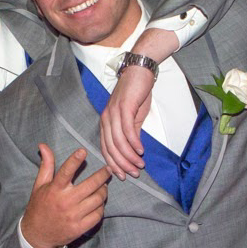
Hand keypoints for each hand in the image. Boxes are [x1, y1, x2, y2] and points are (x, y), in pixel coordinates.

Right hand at [20, 145, 110, 247]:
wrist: (36, 235)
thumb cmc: (39, 207)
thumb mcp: (40, 185)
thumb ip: (46, 165)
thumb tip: (43, 145)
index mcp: (54, 189)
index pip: (66, 172)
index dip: (75, 160)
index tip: (83, 151)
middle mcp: (65, 202)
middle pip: (90, 185)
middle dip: (103, 175)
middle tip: (108, 170)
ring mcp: (73, 216)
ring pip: (98, 200)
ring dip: (103, 191)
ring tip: (103, 187)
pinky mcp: (80, 228)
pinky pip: (98, 215)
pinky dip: (101, 208)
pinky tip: (99, 203)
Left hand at [98, 62, 156, 178]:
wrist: (139, 72)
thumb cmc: (136, 94)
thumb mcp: (133, 117)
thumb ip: (131, 133)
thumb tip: (133, 150)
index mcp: (105, 122)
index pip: (105, 148)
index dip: (113, 164)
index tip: (123, 175)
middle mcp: (106, 119)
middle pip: (110, 148)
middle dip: (122, 164)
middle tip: (134, 174)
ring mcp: (113, 113)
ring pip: (118, 142)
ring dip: (130, 156)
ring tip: (140, 165)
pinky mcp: (124, 108)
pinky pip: (127, 130)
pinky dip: (134, 143)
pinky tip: (141, 151)